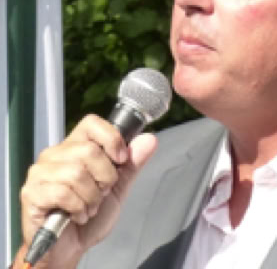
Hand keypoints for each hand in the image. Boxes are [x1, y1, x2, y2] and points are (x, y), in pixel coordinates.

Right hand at [19, 114, 156, 267]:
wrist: (70, 249)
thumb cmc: (91, 216)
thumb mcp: (118, 187)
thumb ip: (132, 163)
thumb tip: (149, 139)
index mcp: (76, 146)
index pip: (92, 123)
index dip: (111, 138)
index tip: (121, 159)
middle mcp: (56, 154)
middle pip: (90, 150)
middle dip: (105, 177)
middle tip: (102, 192)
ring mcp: (41, 172)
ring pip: (77, 173)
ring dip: (92, 197)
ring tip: (89, 206)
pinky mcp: (32, 192)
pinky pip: (63, 192)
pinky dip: (78, 208)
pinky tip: (77, 215)